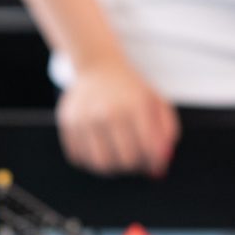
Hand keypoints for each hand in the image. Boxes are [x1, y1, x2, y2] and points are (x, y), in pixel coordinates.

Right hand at [56, 59, 178, 176]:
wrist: (98, 67)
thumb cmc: (131, 90)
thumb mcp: (157, 101)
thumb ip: (167, 131)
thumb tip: (159, 165)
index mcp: (134, 104)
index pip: (147, 149)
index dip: (153, 161)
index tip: (152, 160)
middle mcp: (108, 111)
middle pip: (124, 161)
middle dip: (133, 166)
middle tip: (134, 159)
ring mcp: (85, 117)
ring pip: (100, 164)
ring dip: (111, 167)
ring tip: (116, 155)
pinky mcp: (67, 122)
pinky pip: (78, 158)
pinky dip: (90, 160)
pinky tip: (99, 147)